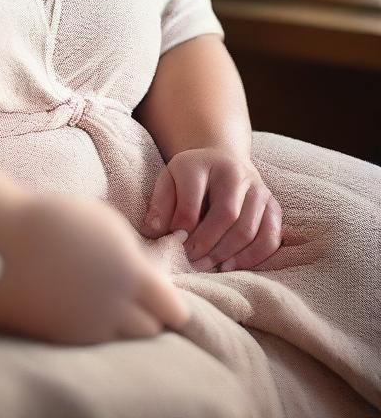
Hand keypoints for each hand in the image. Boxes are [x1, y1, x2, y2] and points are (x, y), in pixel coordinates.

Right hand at [0, 192, 190, 344]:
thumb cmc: (52, 221)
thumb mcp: (103, 224)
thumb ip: (133, 255)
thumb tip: (153, 282)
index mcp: (129, 271)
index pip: (173, 309)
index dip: (169, 305)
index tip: (160, 299)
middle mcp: (114, 304)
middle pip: (151, 330)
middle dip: (146, 316)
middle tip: (130, 300)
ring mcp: (88, 324)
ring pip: (123, 340)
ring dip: (120, 326)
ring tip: (102, 303)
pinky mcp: (64, 338)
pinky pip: (94, 342)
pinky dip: (93, 329)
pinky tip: (79, 307)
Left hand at [141, 147, 282, 272]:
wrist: (222, 161)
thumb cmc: (190, 177)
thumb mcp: (168, 180)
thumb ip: (160, 205)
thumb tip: (153, 232)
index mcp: (202, 163)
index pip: (193, 198)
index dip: (182, 225)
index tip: (174, 242)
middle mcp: (235, 173)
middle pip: (226, 215)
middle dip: (206, 244)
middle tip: (190, 261)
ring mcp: (259, 190)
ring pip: (248, 229)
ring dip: (226, 254)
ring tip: (206, 266)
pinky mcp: (273, 206)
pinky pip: (269, 238)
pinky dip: (251, 257)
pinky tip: (230, 265)